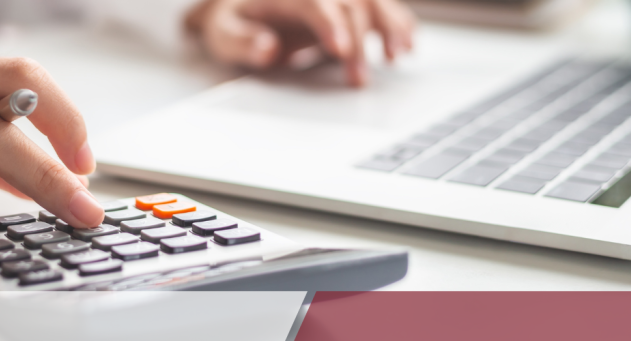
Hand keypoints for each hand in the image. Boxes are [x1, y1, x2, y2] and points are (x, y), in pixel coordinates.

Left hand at [187, 0, 415, 86]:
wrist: (239, 6)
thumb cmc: (233, 22)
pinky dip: (397, 22)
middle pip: (348, 3)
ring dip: (389, 26)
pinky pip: (379, 4)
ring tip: (396, 57)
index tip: (340, 50)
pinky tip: (407, 44)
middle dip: (358, 41)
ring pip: (371, 0)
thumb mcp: (223, 35)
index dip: (330, 23)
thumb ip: (243, 42)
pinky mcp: (347, 3)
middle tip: (359, 79)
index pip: (313, 1)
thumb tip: (267, 49)